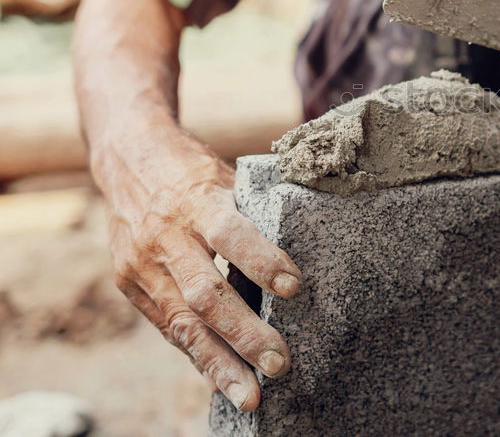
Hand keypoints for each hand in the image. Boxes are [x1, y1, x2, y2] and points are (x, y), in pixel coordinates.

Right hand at [98, 124, 301, 410]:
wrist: (129, 159)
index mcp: (197, 200)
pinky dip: (199, 357)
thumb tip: (312, 244)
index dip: (261, 260)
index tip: (295, 287)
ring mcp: (143, 265)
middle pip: (205, 293)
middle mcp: (166, 236)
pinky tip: (225, 382)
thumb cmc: (197, 172)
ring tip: (252, 396)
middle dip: (244, 333)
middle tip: (281, 363)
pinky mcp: (132, 286)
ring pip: (183, 324)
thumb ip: (257, 212)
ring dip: (220, 364)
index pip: (230, 233)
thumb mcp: (227, 177)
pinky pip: (170, 329)